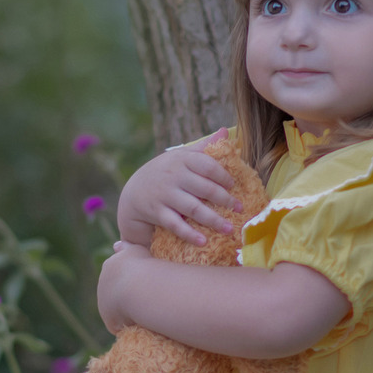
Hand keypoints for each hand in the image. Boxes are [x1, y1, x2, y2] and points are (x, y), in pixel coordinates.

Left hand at [96, 240, 149, 334]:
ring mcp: (104, 302)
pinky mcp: (109, 319)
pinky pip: (120, 324)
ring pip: (119, 309)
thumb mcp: (136, 251)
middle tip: (148, 298)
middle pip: (116, 292)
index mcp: (110, 266)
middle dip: (129, 296)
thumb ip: (126, 248)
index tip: (145, 282)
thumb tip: (116, 245)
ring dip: (130, 311)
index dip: (133, 279)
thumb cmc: (143, 266)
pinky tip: (142, 321)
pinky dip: (130, 324)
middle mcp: (104, 283)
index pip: (119, 275)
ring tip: (147, 310)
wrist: (137, 286)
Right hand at [116, 128, 242, 246]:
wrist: (133, 193)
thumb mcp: (180, 157)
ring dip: (214, 220)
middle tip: (239, 209)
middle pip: (205, 189)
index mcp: (181, 160)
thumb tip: (226, 131)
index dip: (223, 176)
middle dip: (224, 200)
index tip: (233, 185)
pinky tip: (204, 241)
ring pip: (194, 209)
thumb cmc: (165, 173)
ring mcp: (164, 195)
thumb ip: (203, 147)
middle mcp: (173, 176)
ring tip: (229, 230)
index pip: (207, 165)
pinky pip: (176, 225)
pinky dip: (190, 234)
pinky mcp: (157, 213)